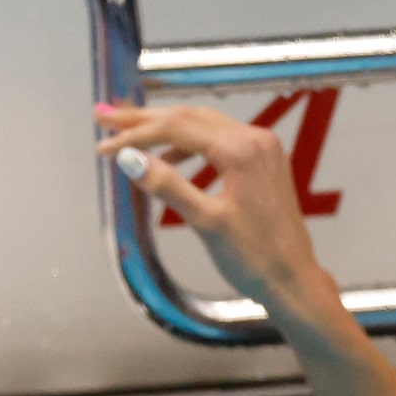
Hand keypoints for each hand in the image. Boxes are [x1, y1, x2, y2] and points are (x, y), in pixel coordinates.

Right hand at [95, 104, 342, 328]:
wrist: (293, 278)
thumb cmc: (253, 256)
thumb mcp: (205, 222)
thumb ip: (167, 185)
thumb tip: (128, 159)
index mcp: (241, 150)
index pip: (175, 128)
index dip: (134, 135)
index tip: (103, 146)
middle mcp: (255, 139)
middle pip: (188, 117)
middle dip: (144, 119)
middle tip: (105, 118)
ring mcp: (262, 148)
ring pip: (203, 125)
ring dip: (164, 127)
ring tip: (130, 134)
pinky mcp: (262, 161)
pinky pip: (218, 139)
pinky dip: (187, 143)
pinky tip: (169, 158)